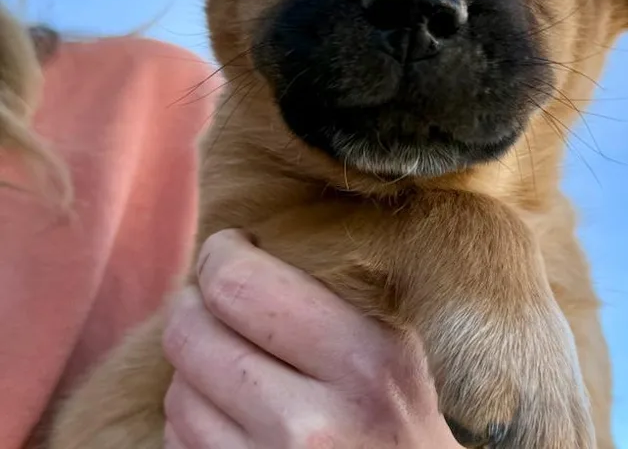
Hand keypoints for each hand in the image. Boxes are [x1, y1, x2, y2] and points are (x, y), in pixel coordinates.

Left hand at [162, 229, 461, 447]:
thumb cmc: (401, 422)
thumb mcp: (394, 349)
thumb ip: (332, 296)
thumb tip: (244, 247)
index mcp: (362, 360)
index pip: (240, 284)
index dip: (220, 255)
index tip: (230, 247)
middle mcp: (310, 423)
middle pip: (191, 334)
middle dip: (191, 303)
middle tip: (210, 295)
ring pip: (177, 391)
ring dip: (193, 367)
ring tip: (231, 360)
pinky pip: (178, 441)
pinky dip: (194, 417)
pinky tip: (231, 411)